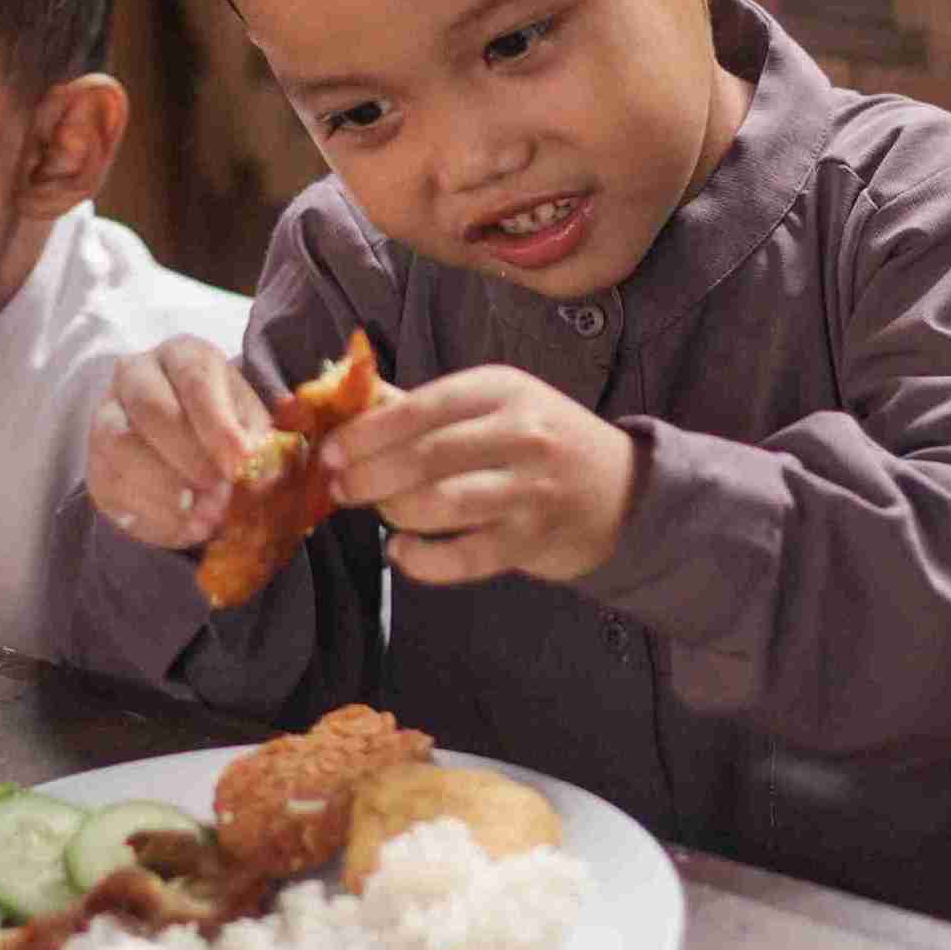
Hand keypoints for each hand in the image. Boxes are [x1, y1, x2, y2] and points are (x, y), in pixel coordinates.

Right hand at [85, 336, 268, 547]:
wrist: (189, 449)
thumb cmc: (227, 428)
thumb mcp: (252, 426)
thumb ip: (258, 444)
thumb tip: (261, 472)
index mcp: (183, 355)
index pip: (196, 379)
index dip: (218, 425)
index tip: (240, 464)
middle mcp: (136, 375)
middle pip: (150, 407)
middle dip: (188, 454)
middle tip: (219, 491)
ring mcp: (107, 416)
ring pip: (119, 444)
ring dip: (163, 486)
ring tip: (202, 515)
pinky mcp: (95, 461)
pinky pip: (110, 484)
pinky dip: (149, 512)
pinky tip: (184, 528)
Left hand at [321, 365, 639, 584]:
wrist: (621, 490)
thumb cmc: (543, 440)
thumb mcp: (495, 404)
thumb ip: (426, 407)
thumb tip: (350, 406)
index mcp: (501, 389)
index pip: (420, 408)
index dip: (365, 433)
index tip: (329, 452)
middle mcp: (519, 434)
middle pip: (425, 457)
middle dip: (368, 475)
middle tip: (339, 489)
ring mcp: (528, 490)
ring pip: (440, 505)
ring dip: (394, 513)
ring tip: (379, 512)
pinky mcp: (531, 540)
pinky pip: (462, 557)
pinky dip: (421, 560)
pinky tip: (402, 552)